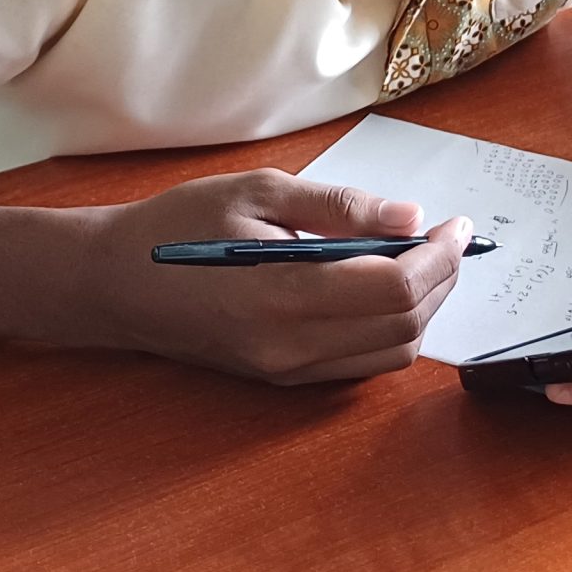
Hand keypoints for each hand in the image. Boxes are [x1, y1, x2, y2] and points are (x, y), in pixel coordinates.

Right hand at [84, 173, 472, 383]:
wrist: (114, 285)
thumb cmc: (177, 228)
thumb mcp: (257, 192)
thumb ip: (338, 205)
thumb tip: (410, 215)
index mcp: (281, 295)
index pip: (395, 290)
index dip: (439, 257)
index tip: (456, 224)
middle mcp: (290, 347)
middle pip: (404, 327)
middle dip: (442, 280)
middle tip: (448, 237)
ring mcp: (287, 371)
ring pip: (391, 355)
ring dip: (423, 308)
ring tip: (423, 260)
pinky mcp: (283, 379)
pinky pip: (362, 365)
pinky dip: (393, 331)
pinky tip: (388, 290)